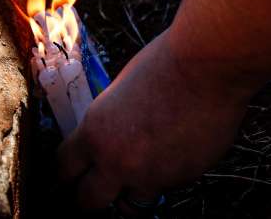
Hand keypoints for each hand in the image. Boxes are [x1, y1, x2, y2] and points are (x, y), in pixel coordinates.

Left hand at [57, 29, 248, 211]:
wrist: (206, 67)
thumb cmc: (163, 66)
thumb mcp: (118, 91)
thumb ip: (108, 123)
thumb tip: (106, 139)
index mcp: (95, 132)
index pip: (64, 170)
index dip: (65, 175)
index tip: (69, 177)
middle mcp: (117, 161)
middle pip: (87, 201)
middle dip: (88, 197)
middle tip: (94, 191)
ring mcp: (150, 175)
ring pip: (130, 208)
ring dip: (129, 196)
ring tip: (136, 178)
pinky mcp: (182, 179)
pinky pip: (165, 190)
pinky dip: (164, 180)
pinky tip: (172, 155)